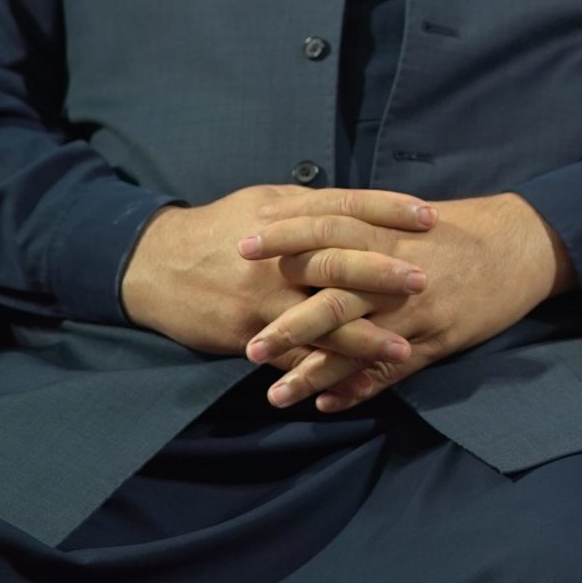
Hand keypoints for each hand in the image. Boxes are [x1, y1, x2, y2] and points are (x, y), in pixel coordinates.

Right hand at [120, 185, 432, 365]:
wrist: (152, 264)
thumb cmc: (219, 228)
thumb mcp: (263, 202)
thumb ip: (312, 207)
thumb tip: (363, 207)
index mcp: (284, 213)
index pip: (346, 205)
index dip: (389, 209)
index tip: (429, 216)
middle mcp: (276, 254)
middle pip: (337, 261)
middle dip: (383, 274)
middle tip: (425, 282)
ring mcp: (260, 297)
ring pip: (319, 319)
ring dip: (364, 337)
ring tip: (404, 348)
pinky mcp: (245, 333)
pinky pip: (291, 356)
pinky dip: (324, 370)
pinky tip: (355, 380)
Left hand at [242, 192, 574, 411]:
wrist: (523, 244)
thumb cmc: (462, 230)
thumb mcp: (411, 218)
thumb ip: (364, 226)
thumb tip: (310, 228)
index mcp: (389, 234)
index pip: (327, 232)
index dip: (285, 240)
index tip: (240, 249)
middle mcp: (398, 273)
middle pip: (335, 297)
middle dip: (289, 323)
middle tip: (246, 345)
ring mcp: (418, 310)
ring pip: (358, 343)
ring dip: (315, 371)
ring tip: (275, 395)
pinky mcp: (438, 338)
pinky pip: (392, 370)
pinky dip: (359, 389)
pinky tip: (328, 404)